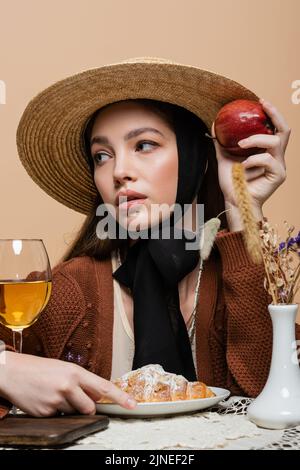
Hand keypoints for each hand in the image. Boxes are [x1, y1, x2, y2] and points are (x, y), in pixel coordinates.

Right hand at [0, 351, 136, 416]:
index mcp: (75, 372)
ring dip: (67, 407)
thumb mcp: (63, 369)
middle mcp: (68, 385)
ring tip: (53, 393)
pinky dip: (53, 411)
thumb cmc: (38, 369)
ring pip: (74, 413)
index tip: (132, 404)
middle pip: (90, 407)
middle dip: (85, 406)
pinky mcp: (46, 412)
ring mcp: (56, 400)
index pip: (103, 386)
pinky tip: (44, 399)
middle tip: (70, 395)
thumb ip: (81, 382)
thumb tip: (96, 397)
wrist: (12, 372)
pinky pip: (58, 417)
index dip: (120, 397)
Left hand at [211, 98, 289, 209]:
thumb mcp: (224, 158)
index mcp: (267, 150)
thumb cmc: (232, 182)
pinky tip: (242, 166)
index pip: (275, 127)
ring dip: (256, 139)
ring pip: (275, 142)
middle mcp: (276, 156)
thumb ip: (221, 142)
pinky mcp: (278, 175)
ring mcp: (279, 166)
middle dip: (275, 114)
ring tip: (241, 144)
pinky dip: (253, 159)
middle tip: (262, 105)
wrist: (234, 201)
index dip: (271, 112)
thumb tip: (215, 123)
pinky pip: (267, 160)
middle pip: (285, 129)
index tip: (260, 101)